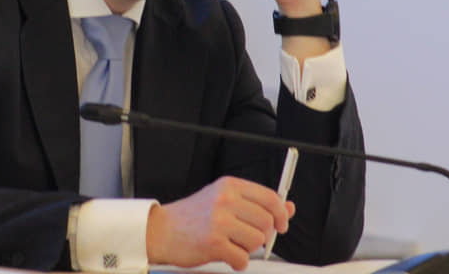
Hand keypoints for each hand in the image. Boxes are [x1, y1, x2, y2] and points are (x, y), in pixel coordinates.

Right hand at [145, 176, 295, 270]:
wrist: (160, 230)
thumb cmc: (192, 217)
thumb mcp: (223, 201)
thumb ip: (255, 203)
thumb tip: (288, 209)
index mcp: (230, 186)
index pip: (270, 198)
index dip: (281, 214)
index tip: (281, 225)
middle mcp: (225, 200)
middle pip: (267, 221)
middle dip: (263, 236)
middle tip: (249, 239)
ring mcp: (219, 221)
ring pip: (257, 241)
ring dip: (248, 249)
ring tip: (232, 246)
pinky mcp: (213, 243)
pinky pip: (243, 258)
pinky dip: (238, 262)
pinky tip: (226, 256)